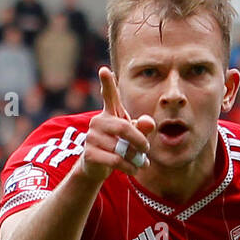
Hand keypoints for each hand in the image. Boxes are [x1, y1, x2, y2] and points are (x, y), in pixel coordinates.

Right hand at [77, 67, 155, 183]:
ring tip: (141, 162)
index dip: (106, 83)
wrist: (98, 166)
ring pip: (120, 148)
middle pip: (123, 128)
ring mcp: (91, 137)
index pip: (108, 95)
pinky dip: (128, 167)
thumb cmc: (118, 146)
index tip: (104, 70)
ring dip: (135, 158)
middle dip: (139, 140)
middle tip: (147, 149)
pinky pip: (114, 160)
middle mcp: (98, 121)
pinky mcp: (89, 153)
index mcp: (109, 113)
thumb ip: (142, 128)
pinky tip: (134, 169)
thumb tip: (150, 122)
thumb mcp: (133, 136)